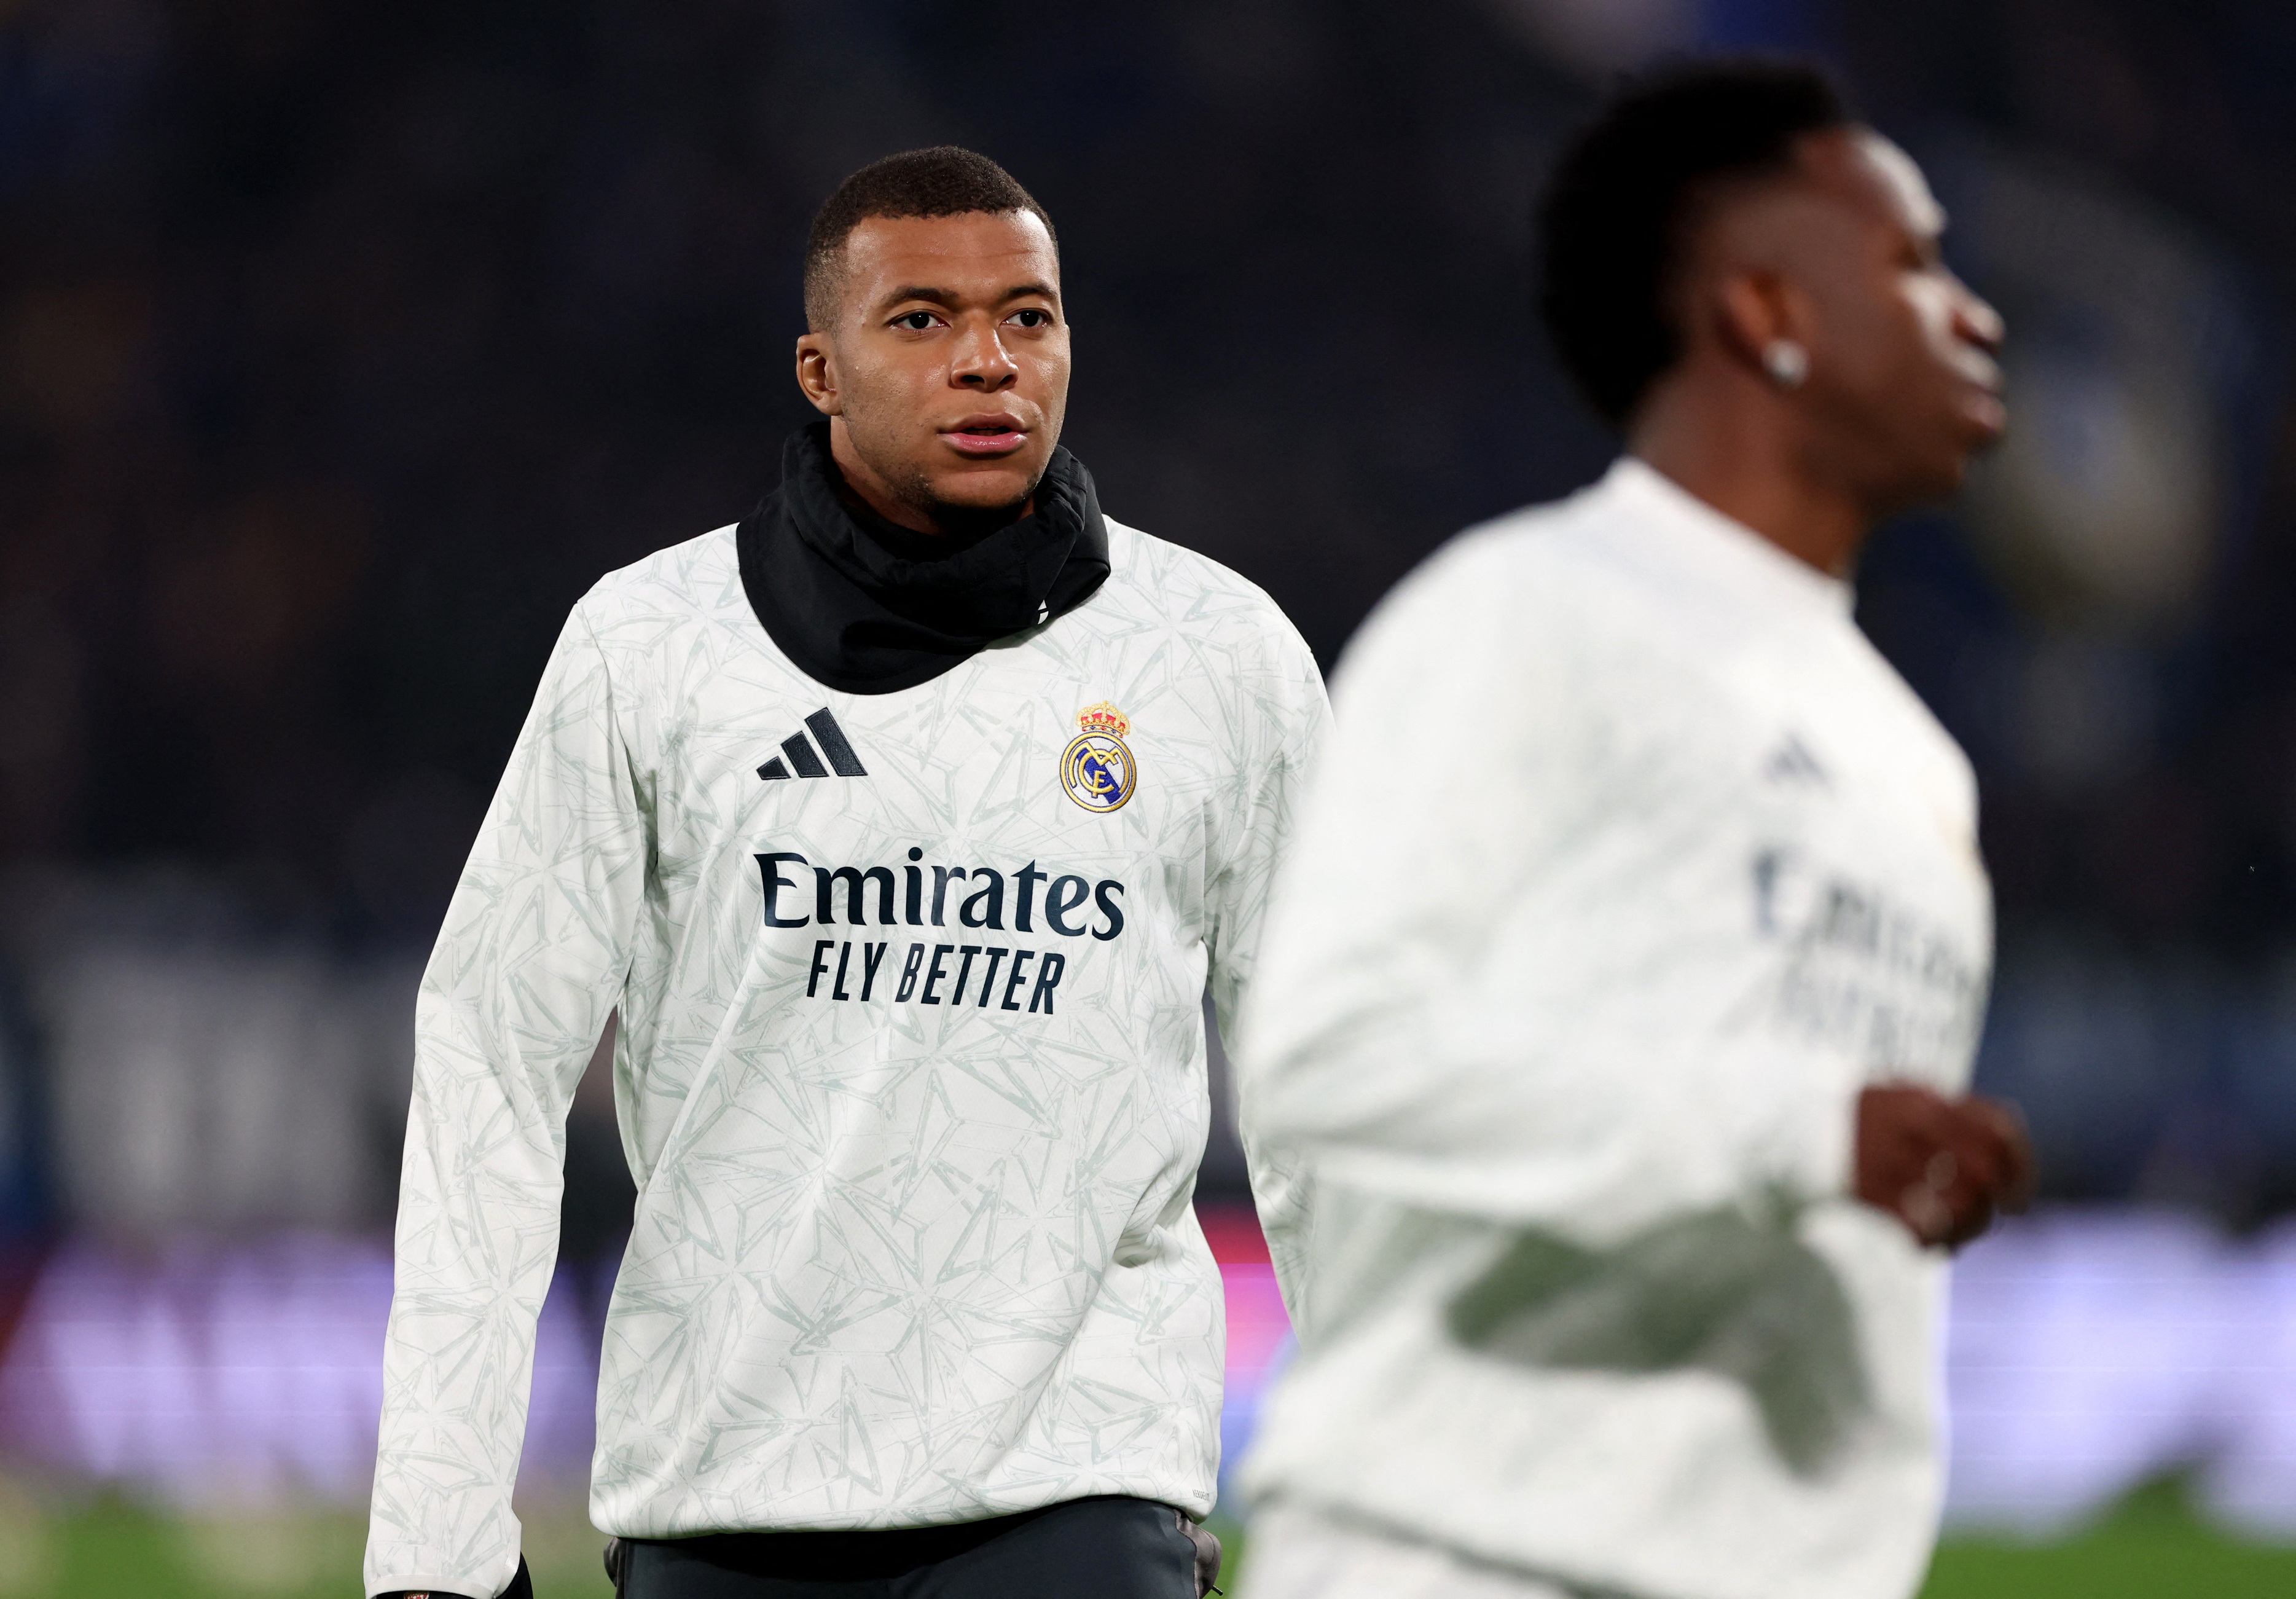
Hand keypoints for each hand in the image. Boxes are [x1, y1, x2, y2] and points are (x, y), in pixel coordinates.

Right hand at [1854, 1083, 2034, 1249]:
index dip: (2019, 1167)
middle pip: (1983, 1173)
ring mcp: (1890, 1159)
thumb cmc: (1852, 1116)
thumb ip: (1947, 1109)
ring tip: (1957, 1236)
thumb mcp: (1898, 1095)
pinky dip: (1933, 1244)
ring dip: (1968, 1228)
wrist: (1785, 1129)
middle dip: (1997, 1201)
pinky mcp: (1869, 1192)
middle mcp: (1912, 1128)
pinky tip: (1927, 1246)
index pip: (1997, 1132)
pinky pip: (1922, 1230)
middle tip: (1995, 1216)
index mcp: (1924, 1100)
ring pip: (1959, 1206)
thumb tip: (2006, 1133)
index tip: (2017, 1192)